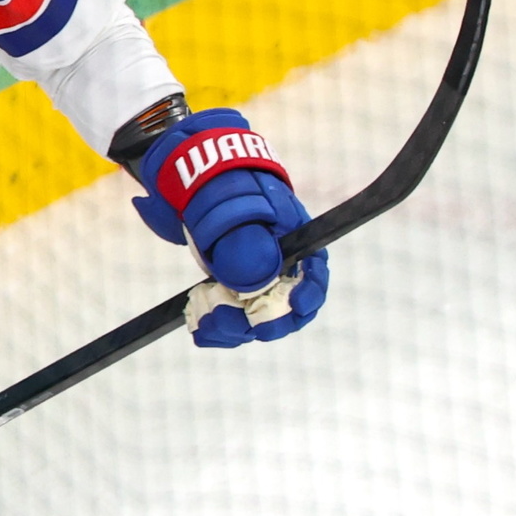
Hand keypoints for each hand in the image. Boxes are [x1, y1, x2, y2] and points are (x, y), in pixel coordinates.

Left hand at [132, 108, 328, 346]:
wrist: (200, 183)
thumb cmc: (226, 186)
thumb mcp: (237, 205)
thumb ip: (245, 238)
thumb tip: (253, 282)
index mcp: (295, 241)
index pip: (314, 276)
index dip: (307, 297)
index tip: (292, 305)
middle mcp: (282, 266)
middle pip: (287, 307)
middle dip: (264, 322)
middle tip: (236, 325)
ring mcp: (259, 279)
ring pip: (258, 316)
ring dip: (235, 328)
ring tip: (205, 329)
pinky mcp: (236, 288)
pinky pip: (235, 315)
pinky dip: (221, 327)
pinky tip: (202, 333)